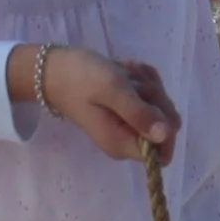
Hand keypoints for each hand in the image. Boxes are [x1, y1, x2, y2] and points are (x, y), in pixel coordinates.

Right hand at [13, 43, 179, 164]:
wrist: (53, 69)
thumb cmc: (80, 79)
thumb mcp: (113, 91)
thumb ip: (139, 114)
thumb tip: (166, 135)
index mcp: (123, 144)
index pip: (163, 151)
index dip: (165, 124)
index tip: (147, 101)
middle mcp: (128, 140)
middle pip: (166, 123)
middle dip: (154, 96)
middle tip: (129, 81)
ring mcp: (129, 124)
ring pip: (160, 105)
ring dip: (146, 83)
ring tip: (122, 74)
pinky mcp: (128, 110)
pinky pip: (150, 93)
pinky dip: (141, 78)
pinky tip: (123, 71)